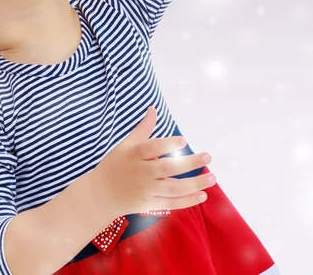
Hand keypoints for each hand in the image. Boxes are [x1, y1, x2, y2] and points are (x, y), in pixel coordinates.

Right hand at [90, 107, 215, 218]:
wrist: (100, 195)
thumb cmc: (115, 165)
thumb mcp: (125, 145)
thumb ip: (143, 128)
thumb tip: (153, 108)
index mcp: (134, 155)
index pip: (152, 148)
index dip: (167, 144)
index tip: (183, 140)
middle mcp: (142, 173)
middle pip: (168, 169)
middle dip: (189, 163)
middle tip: (208, 156)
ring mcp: (146, 191)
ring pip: (173, 189)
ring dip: (195, 184)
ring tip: (212, 177)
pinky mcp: (149, 205)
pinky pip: (171, 204)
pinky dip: (187, 201)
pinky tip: (202, 195)